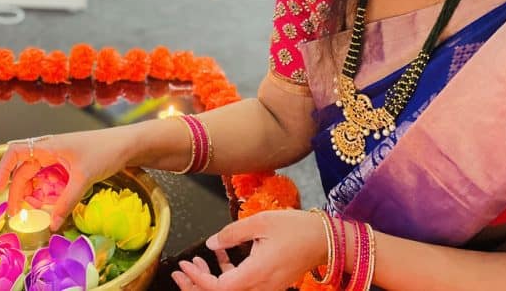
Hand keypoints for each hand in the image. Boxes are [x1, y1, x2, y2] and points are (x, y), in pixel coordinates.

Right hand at [0, 128, 131, 229]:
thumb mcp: (85, 178)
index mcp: (49, 146)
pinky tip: (49, 203)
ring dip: (32, 191)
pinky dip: (46, 190)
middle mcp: (51, 149)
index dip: (3, 169)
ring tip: (32, 209)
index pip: (16, 151)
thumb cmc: (106, 152)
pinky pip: (50, 177)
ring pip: (37, 175)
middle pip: (24, 169)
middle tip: (16, 213)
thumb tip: (53, 225)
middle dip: (18, 190)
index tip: (0, 190)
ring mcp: (60, 156)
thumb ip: (67, 202)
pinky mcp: (68, 164)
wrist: (128, 144)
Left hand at [172, 210, 325, 290]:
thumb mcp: (261, 222)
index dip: (197, 279)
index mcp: (256, 274)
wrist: (325, 240)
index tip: (184, 265)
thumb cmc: (296, 228)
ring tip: (197, 262)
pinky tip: (220, 253)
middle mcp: (261, 287)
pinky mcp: (270, 283)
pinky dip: (227, 274)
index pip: (218, 288)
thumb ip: (232, 233)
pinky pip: (243, 285)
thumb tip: (211, 242)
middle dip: (197, 285)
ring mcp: (267, 288)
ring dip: (211, 280)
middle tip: (180, 272)